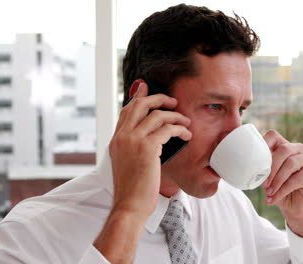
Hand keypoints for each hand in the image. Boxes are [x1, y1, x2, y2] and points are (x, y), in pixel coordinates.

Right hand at [108, 82, 191, 217]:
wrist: (129, 205)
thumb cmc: (132, 190)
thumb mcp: (127, 164)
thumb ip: (133, 148)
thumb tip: (150, 140)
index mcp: (116, 140)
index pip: (126, 111)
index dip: (138, 98)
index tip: (145, 88)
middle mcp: (122, 136)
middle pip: (139, 105)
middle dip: (158, 98)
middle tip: (173, 101)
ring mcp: (133, 140)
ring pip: (156, 115)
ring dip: (175, 116)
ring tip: (185, 121)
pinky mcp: (146, 147)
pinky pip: (167, 129)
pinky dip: (180, 129)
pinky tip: (186, 134)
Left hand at [262, 130, 302, 242]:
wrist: (293, 206)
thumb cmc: (277, 188)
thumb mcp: (265, 178)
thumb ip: (259, 169)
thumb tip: (246, 169)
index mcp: (282, 146)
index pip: (273, 135)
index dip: (263, 142)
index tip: (254, 158)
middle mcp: (296, 149)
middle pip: (284, 149)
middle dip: (271, 167)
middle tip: (263, 183)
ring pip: (291, 163)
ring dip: (277, 180)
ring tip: (269, 192)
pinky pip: (296, 179)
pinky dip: (282, 190)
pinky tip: (273, 198)